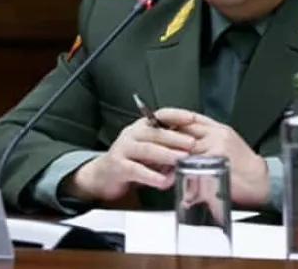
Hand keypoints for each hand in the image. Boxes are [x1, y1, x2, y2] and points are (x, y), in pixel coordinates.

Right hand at [62, 109, 196, 201]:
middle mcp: (132, 134)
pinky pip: (136, 170)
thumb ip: (168, 148)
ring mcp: (123, 149)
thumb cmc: (132, 161)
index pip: (161, 115)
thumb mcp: (150, 151)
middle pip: (155, 133)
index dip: (176, 116)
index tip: (192, 118)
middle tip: (192, 144)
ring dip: (166, 154)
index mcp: (142, 127)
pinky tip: (164, 181)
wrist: (104, 176)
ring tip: (181, 159)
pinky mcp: (117, 166)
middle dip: (176, 138)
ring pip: (146, 149)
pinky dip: (151, 176)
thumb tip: (193, 150)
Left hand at [158, 109, 269, 207]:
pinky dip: (179, 170)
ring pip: (185, 146)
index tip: (154, 125)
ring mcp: (217, 144)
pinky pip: (193, 163)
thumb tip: (181, 151)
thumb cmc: (243, 171)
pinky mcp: (218, 158)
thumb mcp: (224, 151)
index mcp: (217, 129)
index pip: (188, 118)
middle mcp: (217, 133)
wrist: (262, 183)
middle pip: (184, 129)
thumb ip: (204, 147)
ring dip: (170, 155)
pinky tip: (169, 177)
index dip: (170, 121)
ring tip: (156, 164)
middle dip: (165, 138)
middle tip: (151, 148)